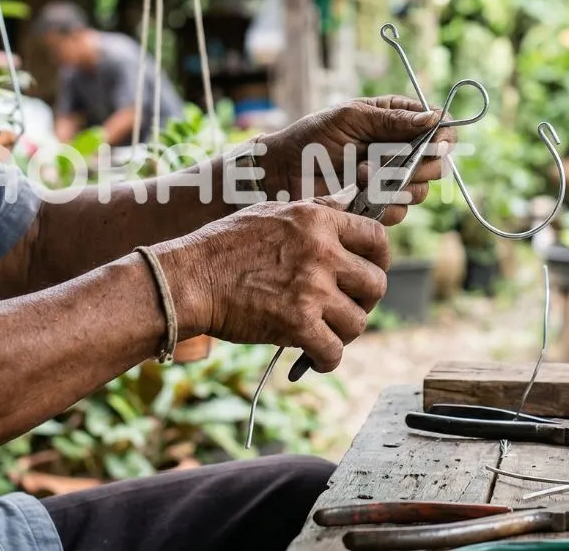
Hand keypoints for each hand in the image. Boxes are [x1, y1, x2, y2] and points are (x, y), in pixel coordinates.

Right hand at [164, 188, 388, 372]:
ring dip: (342, 332)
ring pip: (357, 322)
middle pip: (376, 284)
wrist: (189, 279)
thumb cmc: (223, 247)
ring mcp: (311, 288)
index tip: (368, 272)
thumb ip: (314, 214)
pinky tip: (314, 356)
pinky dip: (326, 359)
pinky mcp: (297, 323)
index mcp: (316, 220)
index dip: (378, 260)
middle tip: (345, 307)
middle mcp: (321, 251)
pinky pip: (333, 351)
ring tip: (322, 331)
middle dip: (364, 301)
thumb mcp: (272, 213)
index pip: (376, 238)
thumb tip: (348, 208)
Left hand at [259, 96, 455, 224]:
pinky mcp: (378, 205)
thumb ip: (390, 119)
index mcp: (395, 120)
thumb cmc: (311, 137)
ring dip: (393, 183)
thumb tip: (432, 119)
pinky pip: (399, 210)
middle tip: (388, 161)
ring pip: (420, 190)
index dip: (443, 136)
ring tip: (360, 173)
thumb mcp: (350, 118)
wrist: (283, 171)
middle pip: (437, 163)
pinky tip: (356, 191)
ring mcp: (390, 180)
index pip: (438, 127)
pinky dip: (381, 203)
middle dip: (418, 164)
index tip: (435, 143)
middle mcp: (399, 150)